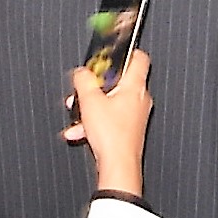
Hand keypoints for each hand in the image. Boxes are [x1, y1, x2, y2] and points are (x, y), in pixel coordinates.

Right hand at [63, 50, 152, 196]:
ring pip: (112, 101)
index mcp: (135, 86)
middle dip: (97, 85)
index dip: (124, 51)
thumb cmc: (112, 135)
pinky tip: (79, 130)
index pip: (139, 57)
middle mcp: (139, 98)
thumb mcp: (90, 101)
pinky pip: (110, 117)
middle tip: (85, 88)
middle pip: (119, 80)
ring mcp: (135, 114)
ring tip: (77, 112)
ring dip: (92, 105)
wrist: (118, 165)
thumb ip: (84, 81)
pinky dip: (95, 120)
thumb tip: (82, 72)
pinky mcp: (129, 128)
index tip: (109, 53)